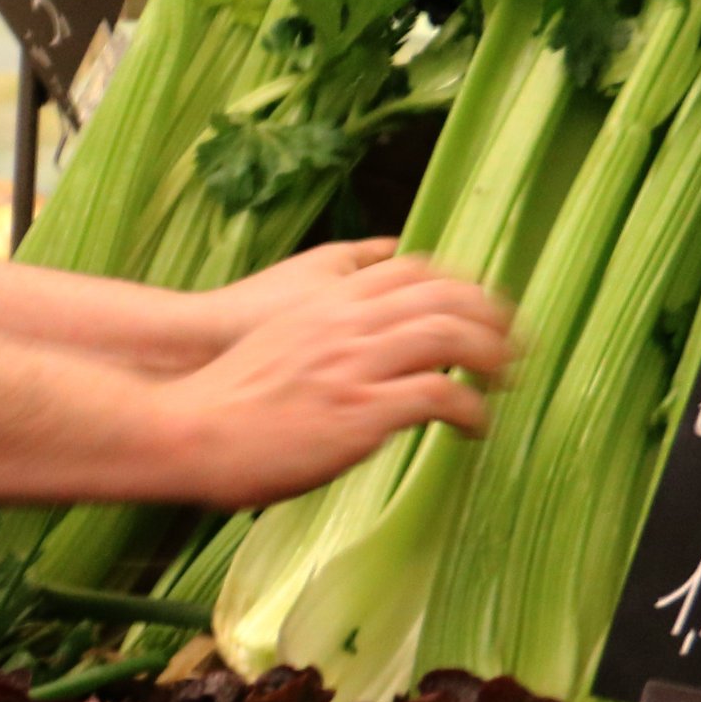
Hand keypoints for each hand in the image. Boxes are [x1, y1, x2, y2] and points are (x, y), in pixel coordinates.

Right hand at [153, 251, 512, 508]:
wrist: (188, 430)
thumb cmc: (223, 399)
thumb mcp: (273, 339)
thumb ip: (316, 326)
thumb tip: (343, 336)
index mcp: (325, 303)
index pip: (412, 271)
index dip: (458, 286)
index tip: (479, 308)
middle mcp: (346, 323)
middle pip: (444, 297)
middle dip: (492, 317)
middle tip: (512, 344)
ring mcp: (355, 365)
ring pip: (452, 336)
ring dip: (493, 358)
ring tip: (507, 381)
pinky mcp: (362, 411)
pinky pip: (441, 396)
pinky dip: (472, 410)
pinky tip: (476, 428)